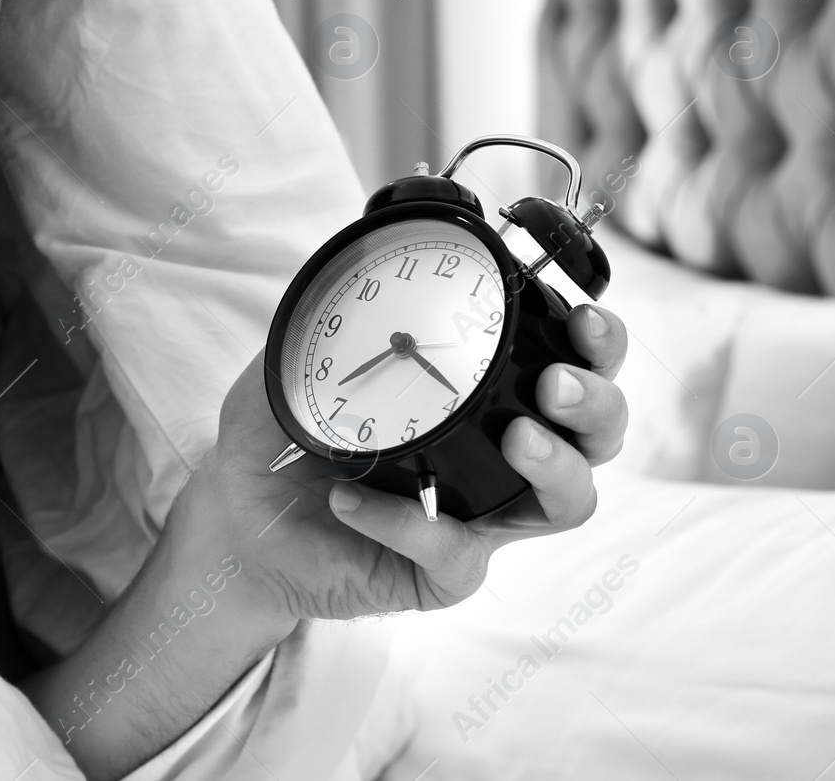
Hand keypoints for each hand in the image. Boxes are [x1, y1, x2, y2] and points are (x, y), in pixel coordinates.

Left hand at [175, 303, 627, 620]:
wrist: (235, 515)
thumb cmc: (283, 433)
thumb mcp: (298, 360)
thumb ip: (329, 315)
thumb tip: (351, 262)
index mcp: (485, 391)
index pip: (574, 361)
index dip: (599, 343)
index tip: (585, 320)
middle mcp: (500, 454)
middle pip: (598, 433)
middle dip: (596, 403)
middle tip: (555, 385)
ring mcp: (480, 517)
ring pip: (567, 503)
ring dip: (556, 466)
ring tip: (518, 438)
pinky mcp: (444, 573)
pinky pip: (453, 552)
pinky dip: (406, 524)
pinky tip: (349, 500)